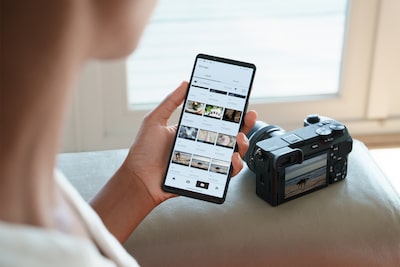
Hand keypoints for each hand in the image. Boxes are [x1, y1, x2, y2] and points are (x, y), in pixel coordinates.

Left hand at [123, 81, 256, 205]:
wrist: (139, 180)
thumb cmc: (143, 153)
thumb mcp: (155, 120)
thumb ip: (171, 102)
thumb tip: (186, 82)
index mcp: (192, 130)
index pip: (215, 118)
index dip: (230, 110)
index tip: (239, 101)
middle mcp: (201, 144)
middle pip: (229, 133)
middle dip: (243, 124)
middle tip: (248, 117)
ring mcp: (205, 160)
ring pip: (232, 151)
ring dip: (242, 144)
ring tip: (238, 139)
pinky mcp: (206, 176)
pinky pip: (226, 172)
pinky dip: (234, 166)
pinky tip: (232, 159)